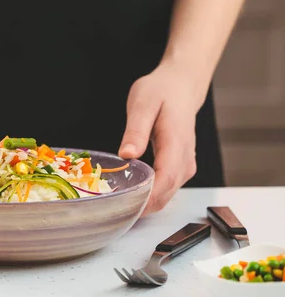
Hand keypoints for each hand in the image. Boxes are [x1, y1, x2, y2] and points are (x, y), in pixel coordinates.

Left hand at [118, 60, 207, 214]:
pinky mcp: (180, 167)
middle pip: (165, 194)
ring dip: (144, 203)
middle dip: (140, 206)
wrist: (182, 86)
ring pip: (166, 195)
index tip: (122, 207)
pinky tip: (130, 194)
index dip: (145, 199)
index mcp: (176, 144)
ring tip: (116, 204)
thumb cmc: (161, 92)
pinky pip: (166, 189)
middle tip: (110, 210)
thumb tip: (127, 155)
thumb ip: (136, 131)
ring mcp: (185, 166)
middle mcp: (185, 160)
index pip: (164, 181)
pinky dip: (149, 196)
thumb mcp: (143, 104)